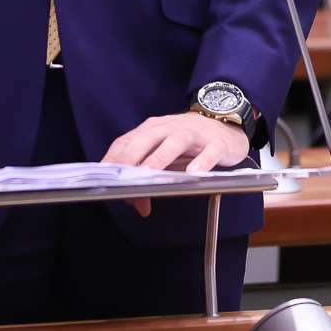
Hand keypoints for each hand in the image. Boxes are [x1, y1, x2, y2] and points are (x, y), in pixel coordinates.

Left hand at [102, 112, 252, 215]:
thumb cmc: (188, 143)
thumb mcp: (166, 157)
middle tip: (123, 175)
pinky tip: (194, 173)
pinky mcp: (217, 143)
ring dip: (161, 156)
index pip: (127, 141)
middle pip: (148, 137)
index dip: (115, 159)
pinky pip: (210, 150)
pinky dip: (202, 161)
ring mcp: (195, 133)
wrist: (225, 125)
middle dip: (133, 155)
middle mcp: (170, 128)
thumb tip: (138, 204)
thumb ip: (148, 179)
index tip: (105, 177)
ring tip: (150, 173)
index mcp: (152, 129)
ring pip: (176, 141)